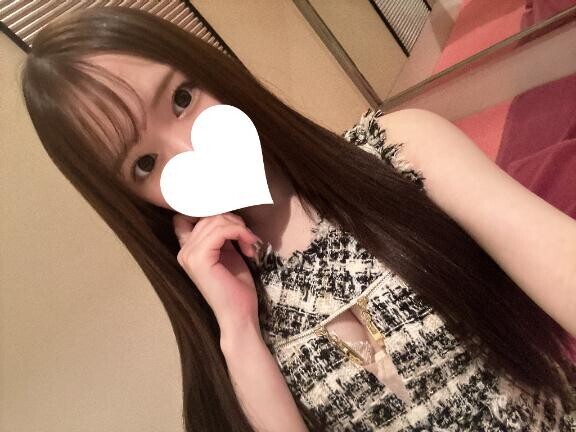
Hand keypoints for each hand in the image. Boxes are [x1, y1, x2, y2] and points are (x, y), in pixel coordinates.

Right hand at [173, 212, 261, 331]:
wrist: (239, 315)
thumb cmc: (236, 288)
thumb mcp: (228, 253)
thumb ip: (221, 235)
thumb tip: (226, 213)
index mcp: (188, 250)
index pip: (189, 216)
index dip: (211, 213)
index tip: (233, 225)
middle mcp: (184, 251)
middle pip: (208, 216)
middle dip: (233, 222)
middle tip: (248, 239)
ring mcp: (189, 255)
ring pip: (216, 220)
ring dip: (239, 228)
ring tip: (249, 244)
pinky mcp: (200, 259)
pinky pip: (222, 230)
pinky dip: (240, 233)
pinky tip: (249, 247)